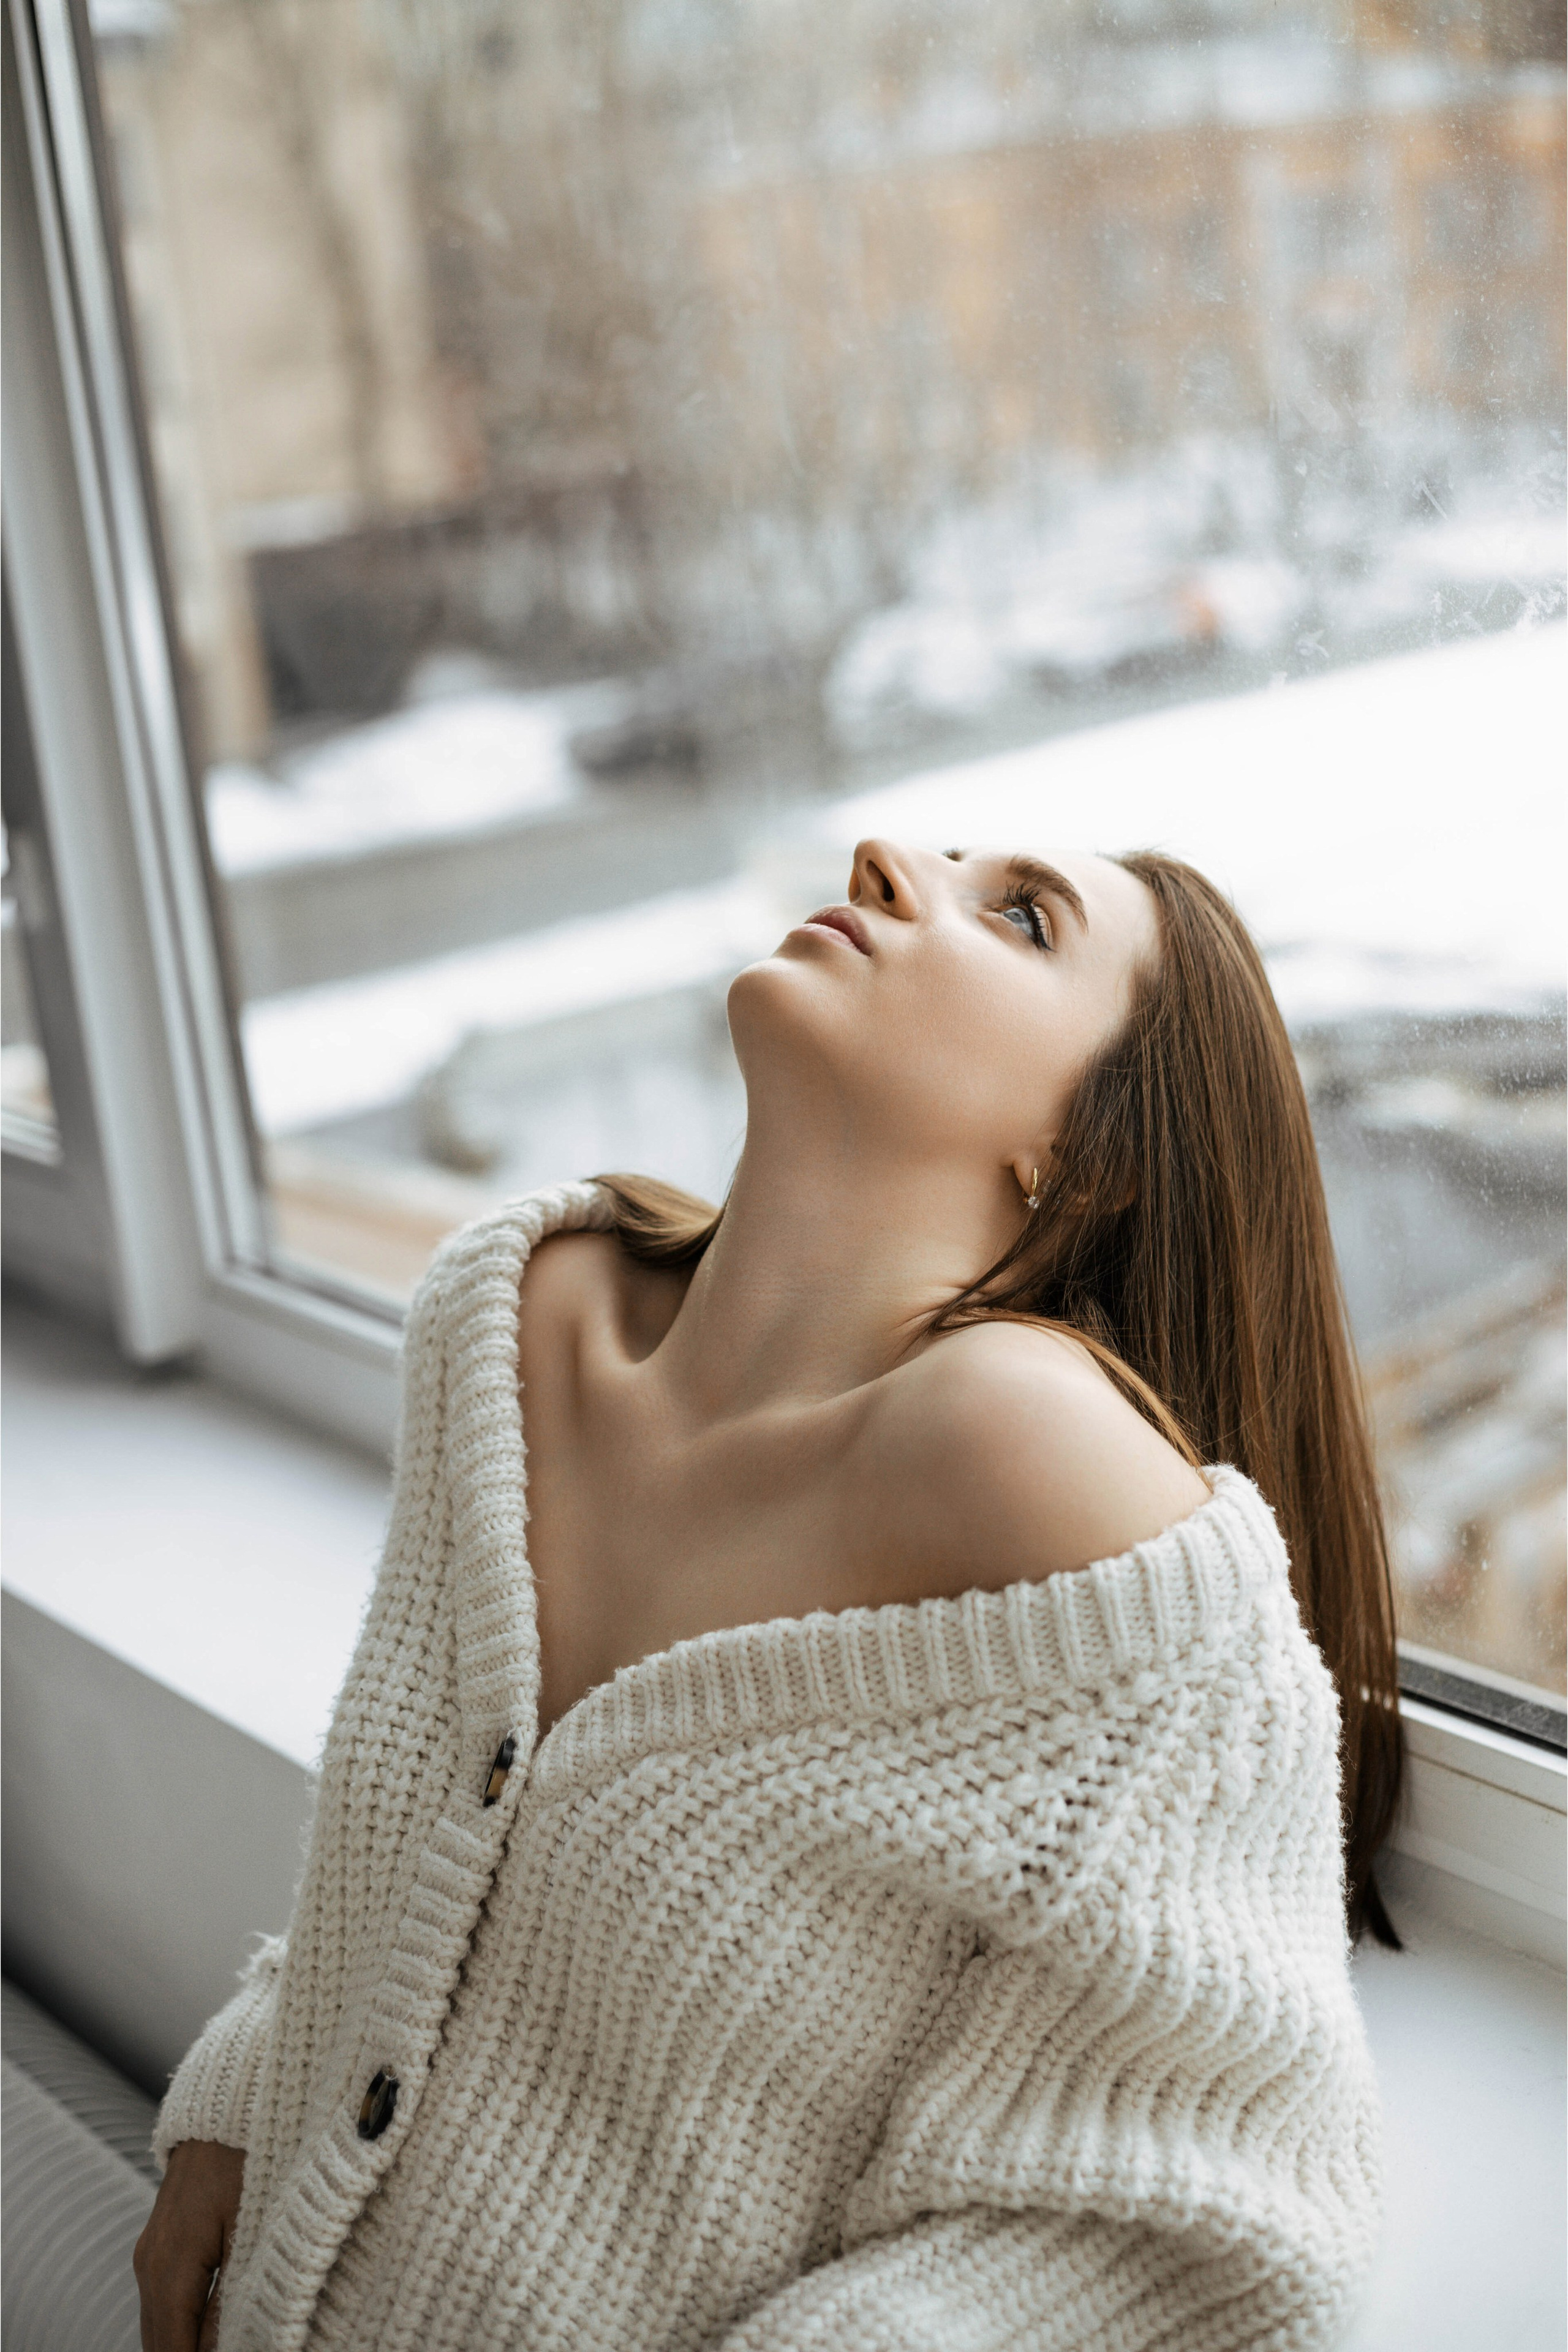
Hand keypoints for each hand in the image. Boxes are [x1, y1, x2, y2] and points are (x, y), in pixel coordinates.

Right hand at [134, 2140, 245, 2351]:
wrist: (231, 2102)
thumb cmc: (250, 2157)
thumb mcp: (251, 2229)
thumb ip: (233, 2297)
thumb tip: (220, 2350)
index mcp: (169, 2266)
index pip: (172, 2349)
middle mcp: (150, 2263)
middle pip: (161, 2342)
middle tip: (240, 2348)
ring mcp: (152, 2251)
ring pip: (160, 2324)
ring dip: (185, 2344)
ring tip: (231, 2342)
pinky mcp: (162, 2242)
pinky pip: (166, 2300)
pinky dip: (183, 2323)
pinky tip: (211, 2333)